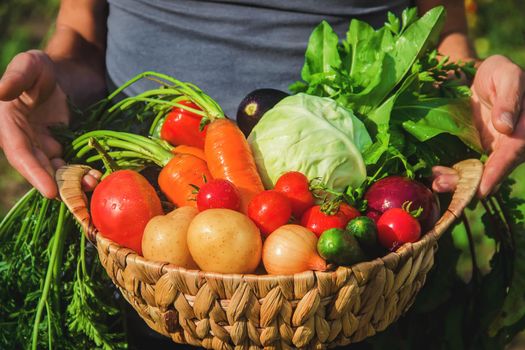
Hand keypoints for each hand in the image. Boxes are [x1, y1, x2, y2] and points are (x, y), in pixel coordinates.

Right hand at [0, 50, 96, 197]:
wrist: (61, 75)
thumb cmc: (41, 69)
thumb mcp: (29, 64)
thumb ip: (17, 76)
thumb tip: (0, 91)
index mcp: (9, 125)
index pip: (19, 153)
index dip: (34, 173)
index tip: (50, 191)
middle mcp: (23, 141)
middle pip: (39, 169)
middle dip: (57, 185)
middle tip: (77, 199)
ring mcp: (41, 147)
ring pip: (55, 171)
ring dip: (72, 182)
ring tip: (92, 186)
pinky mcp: (58, 149)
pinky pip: (68, 165)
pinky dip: (81, 173)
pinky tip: (97, 178)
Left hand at [433, 55, 524, 195]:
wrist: (485, 75)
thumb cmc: (501, 74)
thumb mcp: (508, 77)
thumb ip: (509, 99)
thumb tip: (506, 126)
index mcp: (523, 131)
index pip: (511, 154)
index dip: (496, 173)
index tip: (482, 189)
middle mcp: (509, 146)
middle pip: (492, 170)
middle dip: (469, 184)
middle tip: (445, 186)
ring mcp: (492, 150)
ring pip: (477, 172)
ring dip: (457, 181)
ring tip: (437, 183)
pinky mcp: (476, 149)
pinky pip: (465, 165)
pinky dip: (451, 172)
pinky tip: (435, 175)